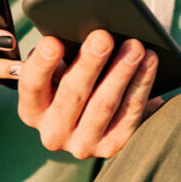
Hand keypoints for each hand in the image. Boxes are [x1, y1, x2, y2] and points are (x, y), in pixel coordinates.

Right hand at [17, 30, 161, 158]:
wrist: (101, 114)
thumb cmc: (76, 79)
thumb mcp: (62, 71)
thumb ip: (64, 57)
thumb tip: (84, 35)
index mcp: (33, 110)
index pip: (31, 86)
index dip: (42, 64)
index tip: (54, 41)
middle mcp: (53, 133)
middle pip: (72, 95)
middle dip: (89, 63)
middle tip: (103, 37)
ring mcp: (83, 145)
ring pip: (104, 105)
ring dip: (121, 72)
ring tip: (134, 47)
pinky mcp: (112, 147)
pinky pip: (130, 113)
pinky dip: (141, 84)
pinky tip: (149, 62)